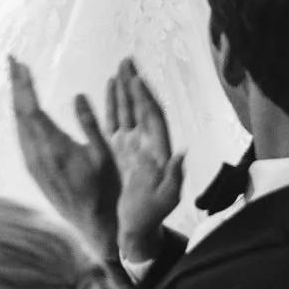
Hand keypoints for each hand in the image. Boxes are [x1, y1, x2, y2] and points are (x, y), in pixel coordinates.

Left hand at [8, 55, 118, 254]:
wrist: (93, 224)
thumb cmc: (104, 189)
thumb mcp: (103, 154)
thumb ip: (90, 124)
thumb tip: (78, 96)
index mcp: (54, 148)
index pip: (31, 109)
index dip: (23, 84)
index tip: (18, 63)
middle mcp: (37, 155)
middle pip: (20, 113)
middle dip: (16, 84)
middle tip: (13, 60)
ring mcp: (32, 163)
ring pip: (18, 125)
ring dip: (17, 99)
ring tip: (18, 77)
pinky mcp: (33, 170)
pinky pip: (22, 136)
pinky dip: (21, 116)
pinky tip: (24, 107)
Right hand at [103, 59, 187, 263]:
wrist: (137, 228)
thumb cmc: (151, 215)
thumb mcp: (166, 200)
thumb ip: (173, 178)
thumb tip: (181, 153)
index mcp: (158, 151)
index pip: (152, 118)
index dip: (145, 98)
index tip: (136, 79)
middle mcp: (146, 143)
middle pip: (141, 107)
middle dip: (134, 83)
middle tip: (128, 60)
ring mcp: (132, 145)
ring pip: (128, 110)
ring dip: (124, 88)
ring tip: (119, 66)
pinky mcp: (119, 150)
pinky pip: (114, 120)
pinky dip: (112, 103)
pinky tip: (107, 87)